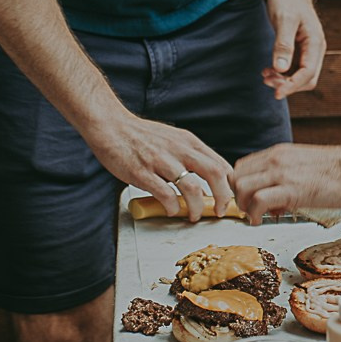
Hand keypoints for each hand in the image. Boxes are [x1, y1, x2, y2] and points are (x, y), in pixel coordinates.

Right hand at [85, 108, 233, 218]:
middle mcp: (179, 149)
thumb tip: (207, 179)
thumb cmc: (141, 136)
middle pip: (214, 173)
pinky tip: (171, 210)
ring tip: (194, 215)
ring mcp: (161, 161)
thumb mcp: (173, 138)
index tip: (229, 198)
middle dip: (222, 196)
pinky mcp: (143, 173)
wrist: (111, 126)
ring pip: (192, 187)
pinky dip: (172, 206)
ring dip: (197, 206)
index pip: (220, 164)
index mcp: (189, 142)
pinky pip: (165, 194)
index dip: (230, 184)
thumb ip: (190, 156)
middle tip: (219, 210)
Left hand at [233, 140, 340, 222]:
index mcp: (279, 153)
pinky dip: (254, 214)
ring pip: (242, 187)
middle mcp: (275, 159)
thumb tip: (276, 197)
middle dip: (239, 197)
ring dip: (244, 206)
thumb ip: (286, 176)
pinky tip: (262, 220)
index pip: (242, 167)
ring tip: (256, 217)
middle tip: (251, 210)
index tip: (251, 200)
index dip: (242, 187)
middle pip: (236, 177)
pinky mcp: (290, 188)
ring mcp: (281, 172)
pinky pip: (257, 200)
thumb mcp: (305, 167)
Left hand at [264, 0, 325, 98]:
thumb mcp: (284, 20)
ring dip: (284, 80)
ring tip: (265, 75)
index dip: (292, 86)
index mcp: (315, 43)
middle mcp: (315, 49)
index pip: (308, 74)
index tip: (276, 93)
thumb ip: (283, 45)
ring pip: (300, 75)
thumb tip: (281, 69)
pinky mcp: (300, 48)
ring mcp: (309, 49)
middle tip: (266, 80)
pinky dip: (283, 73)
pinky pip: (295, 68)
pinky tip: (268, 70)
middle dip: (287, 84)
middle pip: (307, 79)